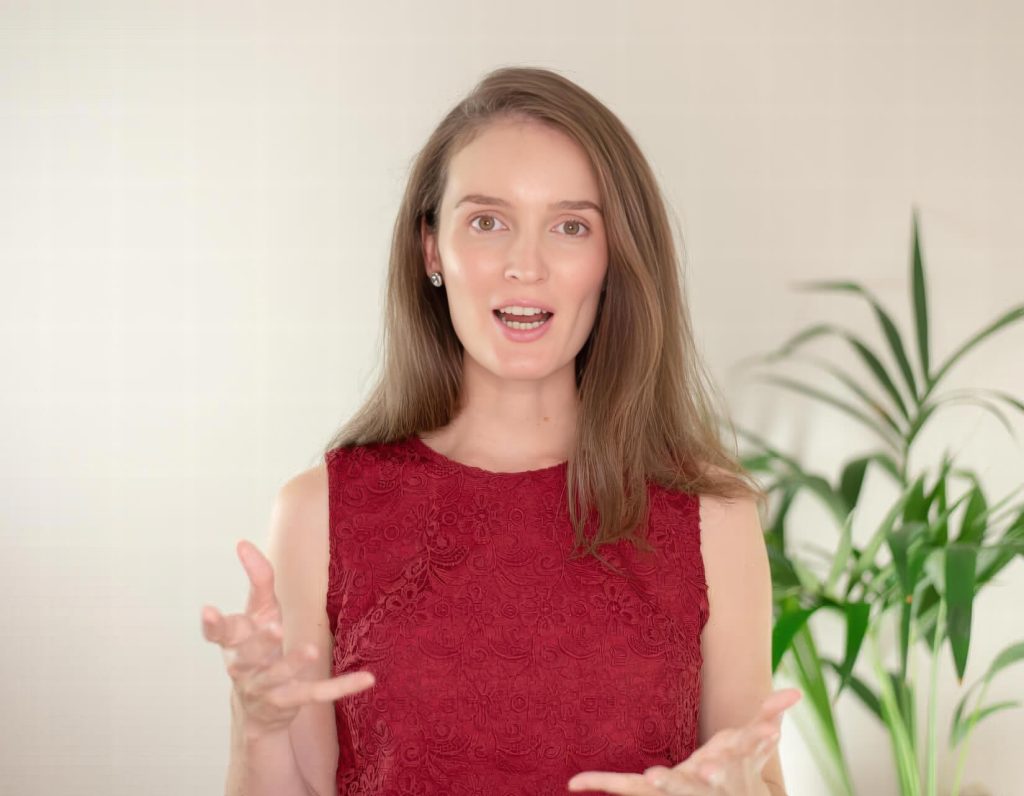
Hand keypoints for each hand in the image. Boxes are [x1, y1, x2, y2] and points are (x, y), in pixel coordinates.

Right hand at [201, 539, 375, 738]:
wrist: (257, 710)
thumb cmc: (257, 647)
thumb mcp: (258, 613)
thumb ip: (258, 581)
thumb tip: (243, 543)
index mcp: (235, 643)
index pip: (220, 632)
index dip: (212, 623)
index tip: (207, 610)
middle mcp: (245, 667)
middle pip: (249, 654)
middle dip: (262, 641)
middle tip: (276, 627)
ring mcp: (266, 687)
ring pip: (279, 675)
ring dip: (294, 662)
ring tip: (312, 650)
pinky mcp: (291, 702)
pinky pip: (318, 693)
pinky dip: (342, 687)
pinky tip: (368, 679)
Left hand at [566, 688, 801, 794]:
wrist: (715, 794)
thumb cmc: (732, 768)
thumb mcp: (754, 744)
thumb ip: (770, 716)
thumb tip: (793, 693)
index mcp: (710, 776)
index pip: (712, 773)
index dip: (709, 771)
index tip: (700, 771)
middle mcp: (688, 788)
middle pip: (676, 789)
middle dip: (666, 786)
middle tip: (650, 779)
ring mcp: (664, 791)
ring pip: (640, 791)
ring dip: (617, 786)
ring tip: (587, 781)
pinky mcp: (642, 789)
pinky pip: (619, 785)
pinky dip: (600, 782)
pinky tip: (575, 782)